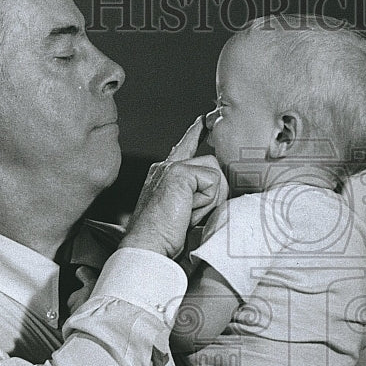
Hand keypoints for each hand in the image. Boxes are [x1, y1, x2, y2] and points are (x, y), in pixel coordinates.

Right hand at [121, 117, 226, 258]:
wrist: (147, 246)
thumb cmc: (164, 238)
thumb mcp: (182, 211)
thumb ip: (195, 194)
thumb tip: (218, 186)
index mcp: (163, 173)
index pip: (185, 146)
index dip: (195, 133)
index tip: (204, 120)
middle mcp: (166, 166)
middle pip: (212, 165)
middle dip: (213, 195)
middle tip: (190, 216)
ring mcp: (171, 167)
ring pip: (216, 174)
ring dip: (210, 201)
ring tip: (186, 215)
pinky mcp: (179, 173)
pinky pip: (213, 182)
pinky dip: (206, 202)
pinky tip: (186, 212)